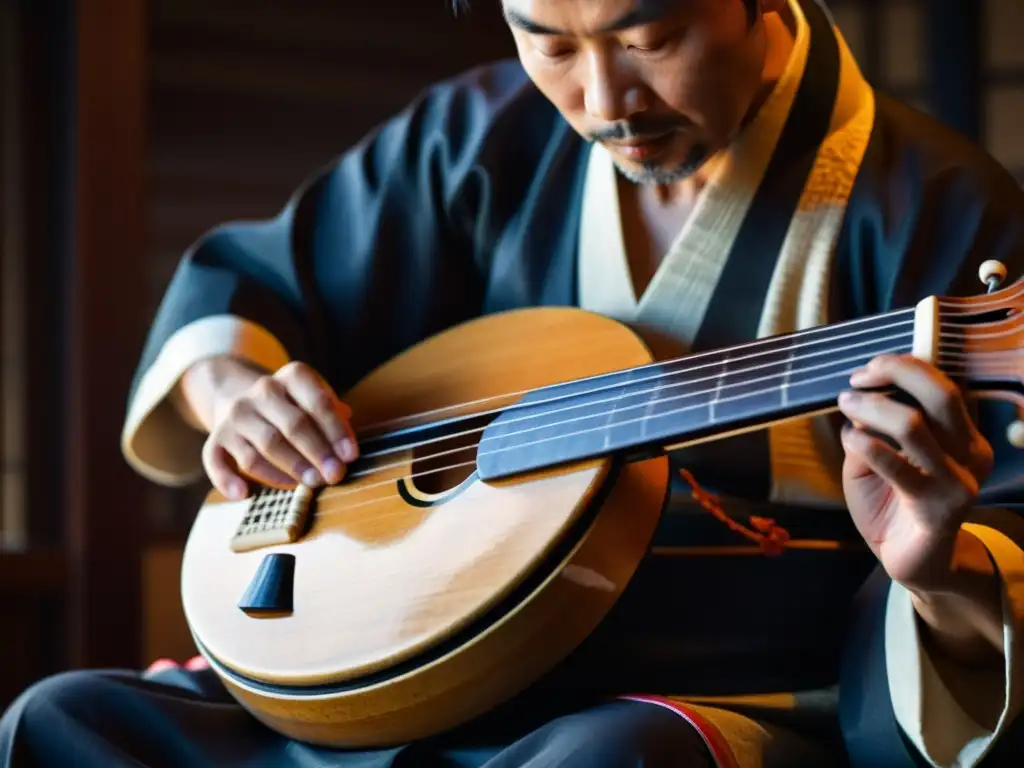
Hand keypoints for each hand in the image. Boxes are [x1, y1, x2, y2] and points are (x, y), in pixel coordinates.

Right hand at [197, 360, 358, 499]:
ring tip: (310, 484)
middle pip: (292, 425)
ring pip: (263, 445)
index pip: (317, 402)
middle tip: (334, 475)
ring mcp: (237, 414)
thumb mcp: (316, 401)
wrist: (241, 396)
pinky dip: (227, 478)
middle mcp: (263, 391)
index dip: (336, 430)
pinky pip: (216, 460)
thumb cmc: (294, 407)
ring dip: (288, 468)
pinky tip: (244, 494)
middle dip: (317, 453)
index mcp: (293, 377)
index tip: (350, 456)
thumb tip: (345, 449)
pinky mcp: (216, 437)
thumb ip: (334, 420)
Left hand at [837, 354, 993, 592]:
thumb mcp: (876, 457)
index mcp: (963, 435)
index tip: (867, 369)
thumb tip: (859, 398)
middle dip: (896, 374)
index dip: (904, 367)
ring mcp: (958, 482)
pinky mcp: (940, 509)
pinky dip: (867, 446)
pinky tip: (851, 440)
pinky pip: (898, 467)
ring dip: (872, 408)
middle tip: (857, 379)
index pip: (941, 386)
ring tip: (847, 405)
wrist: (914, 561)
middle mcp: (970, 453)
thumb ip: (873, 429)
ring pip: (915, 426)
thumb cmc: (892, 502)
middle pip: (941, 394)